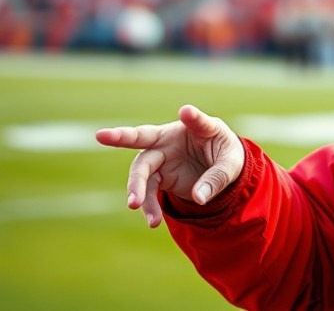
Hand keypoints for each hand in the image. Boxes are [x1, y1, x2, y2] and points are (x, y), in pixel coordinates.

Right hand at [95, 104, 244, 227]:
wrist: (218, 170)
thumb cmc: (226, 156)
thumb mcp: (231, 165)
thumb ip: (216, 179)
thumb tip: (199, 198)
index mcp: (197, 127)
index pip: (196, 121)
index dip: (192, 117)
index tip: (185, 112)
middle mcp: (172, 139)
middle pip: (144, 136)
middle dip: (122, 136)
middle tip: (102, 136)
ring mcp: (161, 157)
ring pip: (141, 169)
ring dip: (136, 187)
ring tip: (134, 204)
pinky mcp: (158, 176)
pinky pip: (147, 190)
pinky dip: (148, 205)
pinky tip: (153, 220)